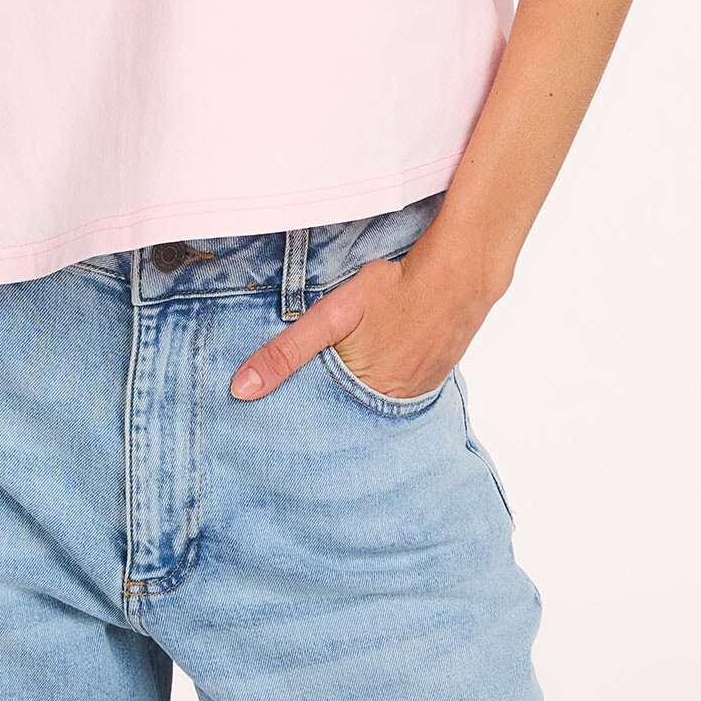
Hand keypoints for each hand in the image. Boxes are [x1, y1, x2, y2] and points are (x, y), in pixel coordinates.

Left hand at [228, 238, 493, 403]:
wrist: (459, 275)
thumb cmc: (394, 290)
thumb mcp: (331, 317)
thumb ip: (287, 353)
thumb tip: (241, 389)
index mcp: (364, 398)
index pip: (321, 424)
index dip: (300, 419)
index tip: (278, 426)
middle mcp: (393, 405)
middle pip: (348, 416)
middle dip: (326, 412)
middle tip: (304, 406)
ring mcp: (417, 393)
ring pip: (373, 403)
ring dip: (354, 397)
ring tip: (340, 383)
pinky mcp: (432, 378)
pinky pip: (398, 391)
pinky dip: (381, 383)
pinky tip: (375, 365)